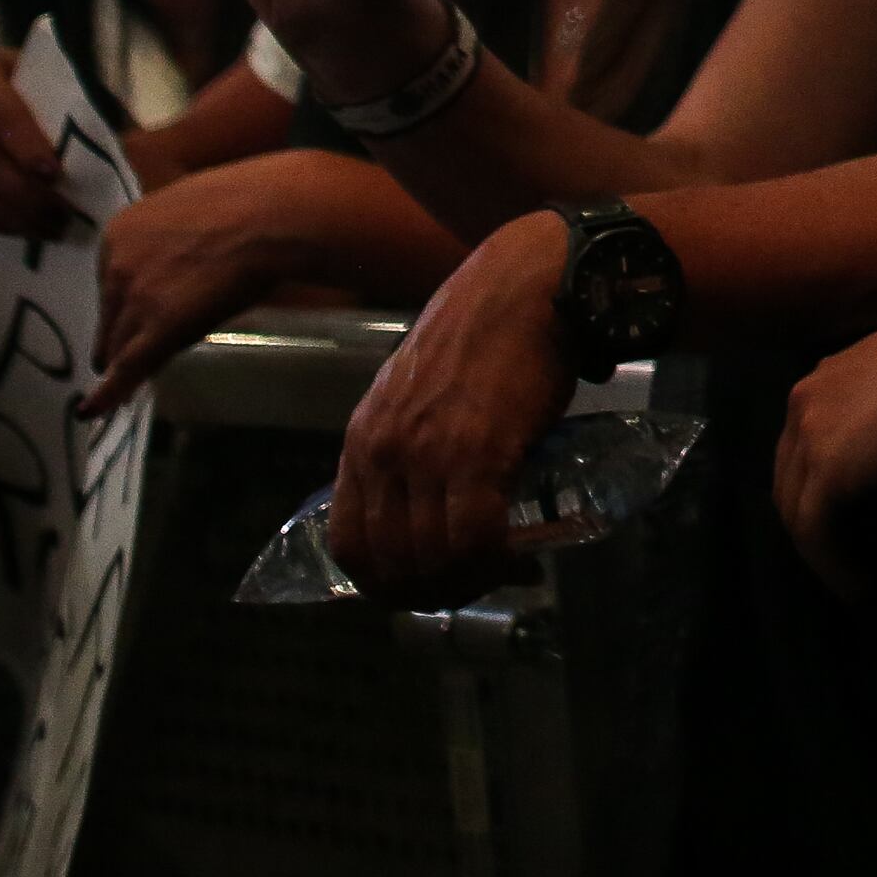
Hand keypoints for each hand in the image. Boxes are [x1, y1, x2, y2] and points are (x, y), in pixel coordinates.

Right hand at [0, 46, 77, 235]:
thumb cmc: (22, 95)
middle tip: (62, 218)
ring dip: (6, 214)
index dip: (25, 144)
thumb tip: (107, 153)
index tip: (54, 173)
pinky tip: (16, 229)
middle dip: (23, 193)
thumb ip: (64, 110)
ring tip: (47, 230)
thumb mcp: (41, 86)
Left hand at [79, 163, 308, 414]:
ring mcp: (135, 299)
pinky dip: (108, 394)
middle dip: (118, 335)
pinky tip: (93, 410)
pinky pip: (127, 368)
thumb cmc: (247, 200)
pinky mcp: (158, 328)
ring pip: (119, 343)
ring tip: (117, 386)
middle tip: (118, 359)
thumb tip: (184, 257)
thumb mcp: (190, 211)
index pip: (112, 280)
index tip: (138, 313)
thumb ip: (172, 238)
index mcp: (119, 232)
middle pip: (111, 314)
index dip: (128, 301)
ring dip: (121, 363)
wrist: (271, 213)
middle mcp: (115, 265)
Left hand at [323, 215, 577, 606]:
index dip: (384, 585)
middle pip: (391, 564)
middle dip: (434, 592)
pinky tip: (523, 555)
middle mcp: (383, 451)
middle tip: (477, 587)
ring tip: (507, 571)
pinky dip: (497, 562)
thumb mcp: (419, 391)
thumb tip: (427, 501)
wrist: (528, 285)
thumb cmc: (486, 333)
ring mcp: (427, 454)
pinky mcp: (477, 452)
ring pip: (432, 560)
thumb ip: (410, 443)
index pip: (348, 545)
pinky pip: (475, 539)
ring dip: (471, 582)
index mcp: (362, 438)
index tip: (425, 587)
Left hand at [773, 307, 876, 596]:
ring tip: (849, 580)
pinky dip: (830, 564)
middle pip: (788, 477)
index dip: (816, 480)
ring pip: (795, 509)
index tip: (845, 510)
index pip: (801, 442)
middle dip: (808, 518)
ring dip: (818, 551)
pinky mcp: (825, 474)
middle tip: (839, 552)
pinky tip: (857, 588)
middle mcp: (801, 406)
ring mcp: (807, 440)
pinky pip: (813, 531)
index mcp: (819, 381)